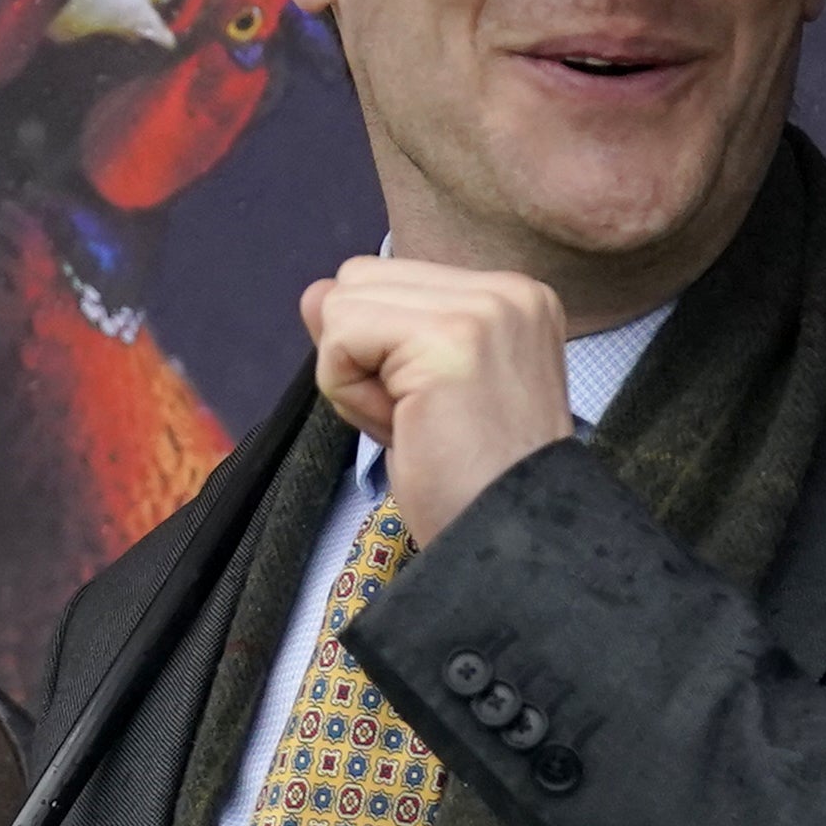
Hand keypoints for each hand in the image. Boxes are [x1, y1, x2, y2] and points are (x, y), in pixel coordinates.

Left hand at [303, 255, 573, 542]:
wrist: (513, 544)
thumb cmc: (468, 484)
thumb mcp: (415, 392)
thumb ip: (368, 333)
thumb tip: (313, 291)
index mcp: (511, 298)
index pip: (389, 281)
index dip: (380, 354)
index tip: (431, 411)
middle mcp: (507, 291)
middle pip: (359, 281)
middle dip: (362, 359)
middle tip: (419, 421)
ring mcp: (484, 308)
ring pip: (341, 304)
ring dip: (354, 380)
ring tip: (414, 424)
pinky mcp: (449, 336)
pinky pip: (340, 339)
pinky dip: (349, 394)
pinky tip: (402, 428)